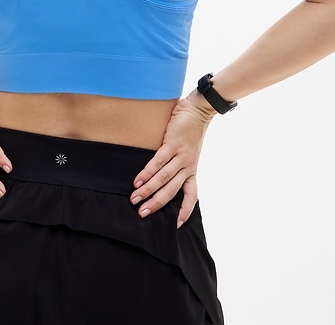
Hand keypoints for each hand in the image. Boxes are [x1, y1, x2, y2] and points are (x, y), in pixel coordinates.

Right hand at [130, 92, 214, 225]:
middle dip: (156, 204)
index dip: (185, 210)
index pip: (191, 195)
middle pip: (171, 191)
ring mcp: (181, 156)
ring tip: (135, 199)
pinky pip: (158, 162)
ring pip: (163, 179)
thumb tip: (161, 173)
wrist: (199, 110)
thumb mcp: (189, 151)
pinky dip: (147, 173)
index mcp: (191, 169)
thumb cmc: (191, 129)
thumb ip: (178, 162)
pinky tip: (138, 180)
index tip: (178, 225)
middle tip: (143, 214)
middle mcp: (187, 166)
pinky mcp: (172, 145)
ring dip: (148, 191)